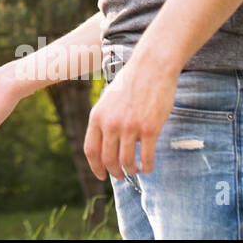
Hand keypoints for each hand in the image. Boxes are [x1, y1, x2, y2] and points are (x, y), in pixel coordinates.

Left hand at [82, 60, 177, 179]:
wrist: (151, 67)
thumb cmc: (131, 82)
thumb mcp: (108, 100)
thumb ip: (105, 120)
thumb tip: (105, 142)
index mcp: (97, 116)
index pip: (91, 150)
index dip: (95, 167)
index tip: (101, 175)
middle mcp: (110, 124)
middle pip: (108, 159)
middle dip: (114, 172)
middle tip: (120, 175)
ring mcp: (130, 127)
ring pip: (126, 161)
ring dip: (130, 171)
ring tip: (135, 171)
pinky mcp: (150, 128)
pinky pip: (147, 157)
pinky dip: (147, 167)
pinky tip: (148, 167)